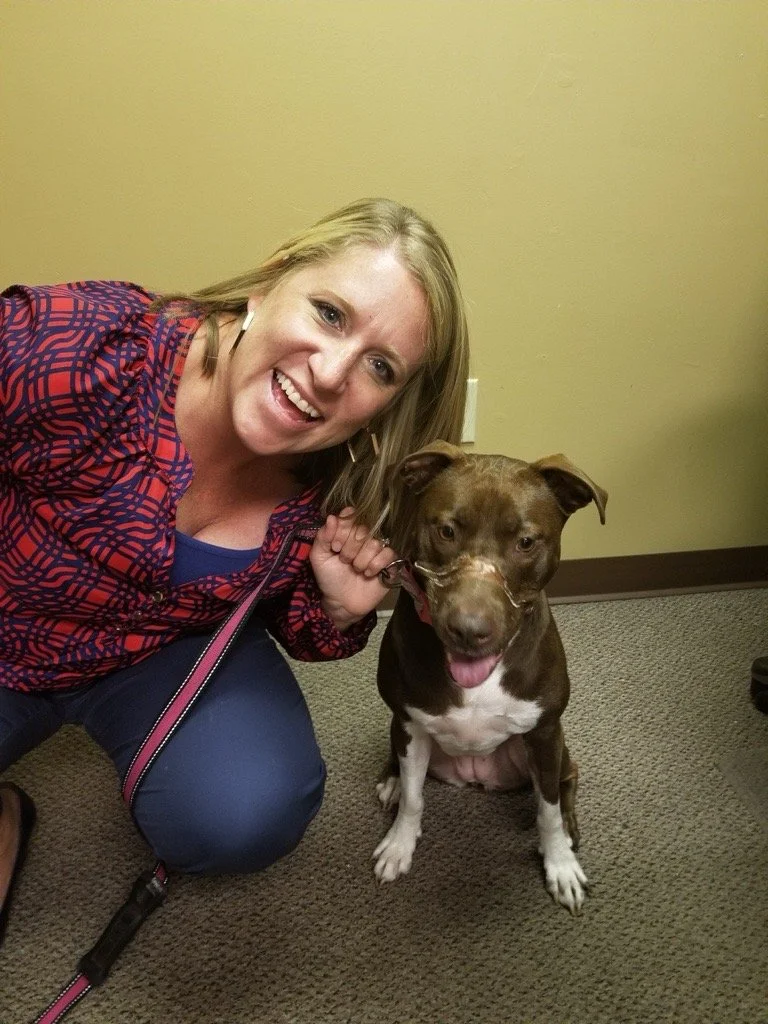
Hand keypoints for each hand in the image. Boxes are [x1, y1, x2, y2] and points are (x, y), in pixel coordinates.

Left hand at [310, 507, 397, 629]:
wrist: (342, 602)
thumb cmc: (329, 578)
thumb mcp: (319, 557)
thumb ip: (322, 536)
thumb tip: (332, 518)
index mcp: (348, 531)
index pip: (351, 516)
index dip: (343, 531)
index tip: (335, 547)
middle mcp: (365, 536)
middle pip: (363, 529)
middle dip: (350, 549)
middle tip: (344, 561)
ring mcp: (378, 548)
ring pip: (375, 543)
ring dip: (361, 560)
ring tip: (356, 569)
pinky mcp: (390, 561)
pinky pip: (388, 554)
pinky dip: (375, 565)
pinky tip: (368, 573)